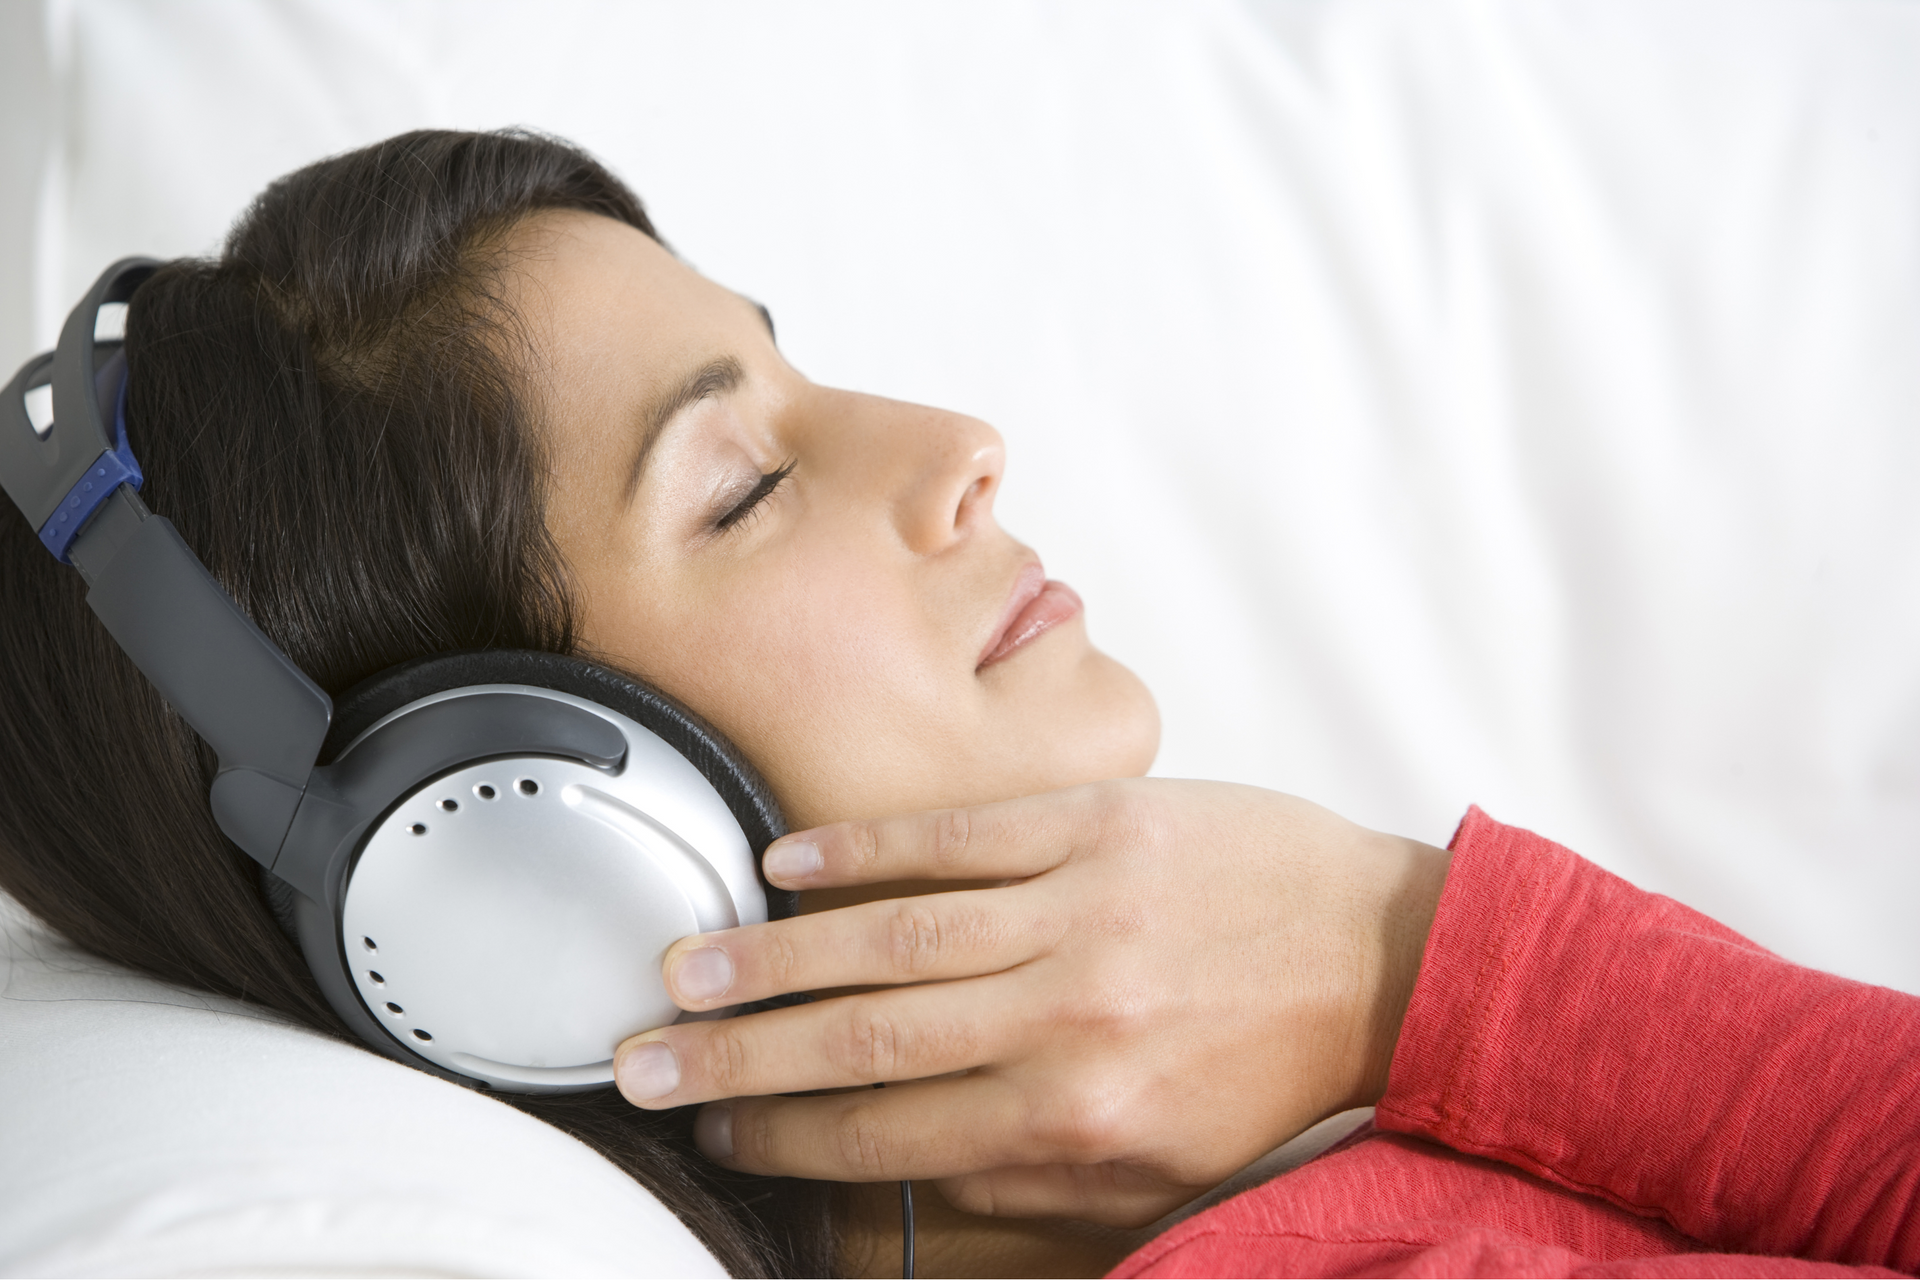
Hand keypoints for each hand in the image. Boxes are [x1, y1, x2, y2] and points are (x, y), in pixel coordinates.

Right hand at [614, 779, 1450, 1226]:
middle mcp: (1068, 1019)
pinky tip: (790, 859)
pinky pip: (963, 838)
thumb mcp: (1158, 1170)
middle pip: (868, 1041)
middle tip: (646, 1061)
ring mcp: (1082, 909)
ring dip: (776, 956)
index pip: (892, 1136)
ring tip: (685, 967)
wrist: (1384, 958)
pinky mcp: (1102, 824)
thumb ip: (1025, 1182)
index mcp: (1079, 1119)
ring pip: (896, 935)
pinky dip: (867, 848)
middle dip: (741, 1059)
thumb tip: (897, 1185)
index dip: (787, 1138)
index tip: (715, 1132)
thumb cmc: (1266, 1070)